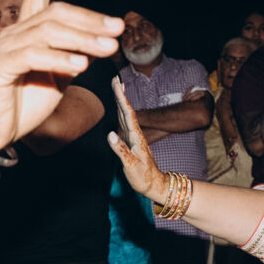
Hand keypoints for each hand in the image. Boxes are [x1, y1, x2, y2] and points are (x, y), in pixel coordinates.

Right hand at [0, 0, 121, 153]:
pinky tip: (80, 65)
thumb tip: (101, 43)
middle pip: (54, 13)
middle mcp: (14, 33)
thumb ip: (74, 56)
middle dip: (90, 19)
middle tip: (117, 29)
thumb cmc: (24, 104)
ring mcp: (4, 49)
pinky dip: (59, 58)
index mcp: (27, 31)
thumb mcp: (58, 77)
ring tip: (108, 49)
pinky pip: (32, 56)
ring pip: (48, 32)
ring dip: (83, 39)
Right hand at [106, 76, 166, 201]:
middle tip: (115, 79)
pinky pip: (124, 123)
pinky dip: (120, 112)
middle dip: (120, 94)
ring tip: (117, 87)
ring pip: (125, 114)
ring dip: (121, 100)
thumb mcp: (130, 165)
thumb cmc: (143, 177)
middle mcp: (135, 134)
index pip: (127, 113)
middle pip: (126, 110)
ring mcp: (133, 137)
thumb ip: (120, 149)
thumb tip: (109, 133)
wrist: (154, 184)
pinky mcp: (131, 141)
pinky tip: (118, 108)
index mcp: (136, 137)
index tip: (117, 84)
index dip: (121, 98)